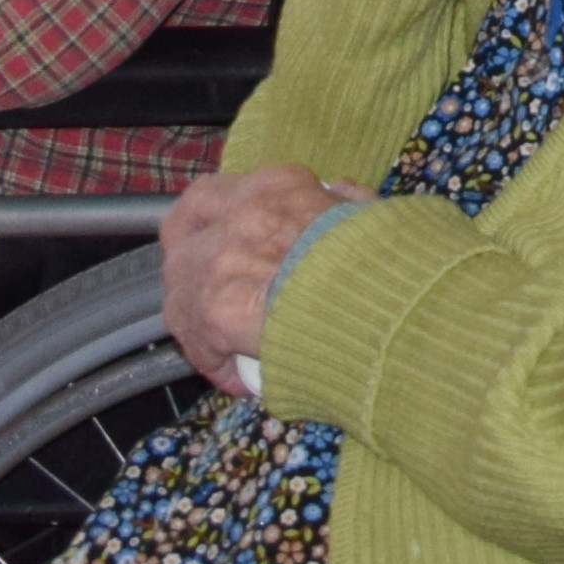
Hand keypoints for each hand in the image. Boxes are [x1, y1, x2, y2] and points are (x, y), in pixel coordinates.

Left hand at [160, 165, 370, 400]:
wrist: (380, 299)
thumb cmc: (380, 260)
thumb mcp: (365, 213)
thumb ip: (344, 201)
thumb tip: (340, 194)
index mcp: (277, 186)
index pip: (222, 192)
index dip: (218, 220)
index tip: (224, 239)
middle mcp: (240, 212)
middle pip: (183, 228)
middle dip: (186, 257)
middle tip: (202, 288)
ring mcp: (220, 258)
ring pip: (182, 288)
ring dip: (197, 317)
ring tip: (221, 346)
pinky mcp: (213, 308)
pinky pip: (201, 342)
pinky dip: (214, 361)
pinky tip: (235, 378)